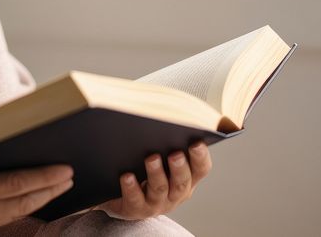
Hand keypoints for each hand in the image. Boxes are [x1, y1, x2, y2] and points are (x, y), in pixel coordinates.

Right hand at [0, 153, 73, 236]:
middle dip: (51, 189)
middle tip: (70, 176)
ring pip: (17, 214)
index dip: (44, 178)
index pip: (16, 183)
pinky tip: (32, 201)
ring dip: (40, 201)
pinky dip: (19, 211)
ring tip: (58, 187)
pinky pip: (3, 224)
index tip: (64, 169)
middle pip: (24, 202)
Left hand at [96, 142, 212, 219]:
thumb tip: (164, 111)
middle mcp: (175, 194)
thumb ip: (166, 140)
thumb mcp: (159, 155)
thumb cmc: (144, 169)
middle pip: (181, 182)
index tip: (197, 142)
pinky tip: (127, 176)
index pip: (201, 169)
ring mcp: (156, 203)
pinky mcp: (136, 209)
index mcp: (186, 178)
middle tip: (175, 153)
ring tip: (151, 158)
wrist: (119, 196)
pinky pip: (135, 200)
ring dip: (156, 174)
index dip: (201, 157)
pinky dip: (132, 188)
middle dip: (179, 167)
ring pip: (159, 189)